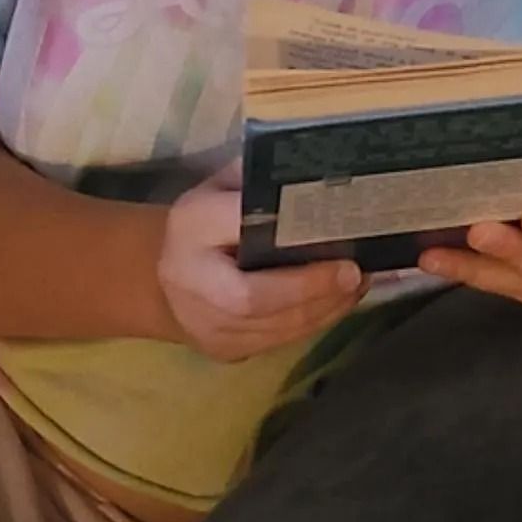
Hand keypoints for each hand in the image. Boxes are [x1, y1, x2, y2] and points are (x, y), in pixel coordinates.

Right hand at [157, 164, 365, 361]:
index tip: (334, 241)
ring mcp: (204, 326)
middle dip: (311, 289)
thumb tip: (313, 170)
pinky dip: (312, 324)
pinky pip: (275, 342)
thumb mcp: (222, 186)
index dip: (278, 240)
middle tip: (355, 272)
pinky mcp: (224, 352)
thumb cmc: (205, 221)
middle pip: (253, 299)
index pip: (236, 233)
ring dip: (322, 309)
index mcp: (190, 226)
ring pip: (271, 328)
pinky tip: (337, 304)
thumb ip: (256, 179)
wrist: (164, 277)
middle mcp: (189, 282)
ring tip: (357, 285)